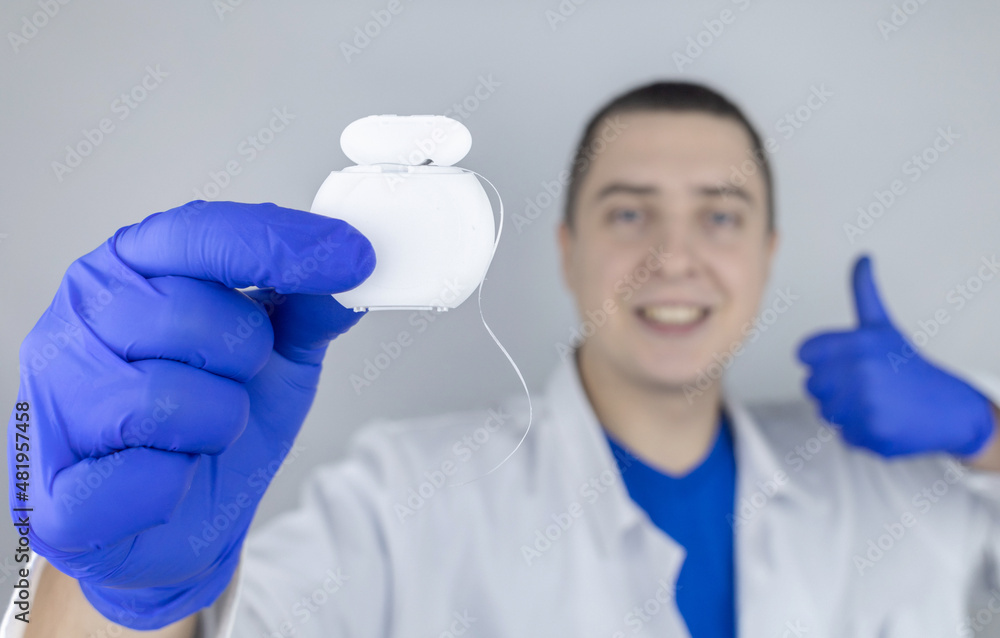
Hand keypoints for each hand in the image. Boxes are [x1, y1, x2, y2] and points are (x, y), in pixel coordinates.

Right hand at [7, 201, 374, 628]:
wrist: (184, 522)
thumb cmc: (216, 425)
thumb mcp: (281, 356)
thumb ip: (310, 306)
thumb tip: (351, 262)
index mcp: (130, 268)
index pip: (199, 232)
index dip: (279, 244)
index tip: (354, 257)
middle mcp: (78, 319)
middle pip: (194, 316)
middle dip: (242, 363)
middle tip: (230, 386)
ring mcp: (53, 400)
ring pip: (168, 398)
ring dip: (214, 427)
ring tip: (196, 435)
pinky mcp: (52, 492)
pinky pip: (144, 479)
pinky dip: (177, 485)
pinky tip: (165, 479)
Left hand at [796, 254, 994, 457]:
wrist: (951, 409)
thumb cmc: (909, 365)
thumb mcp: (883, 326)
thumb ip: (865, 292)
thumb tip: (862, 257)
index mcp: (859, 342)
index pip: (805, 353)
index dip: (822, 359)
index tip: (845, 362)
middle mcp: (861, 371)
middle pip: (811, 384)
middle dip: (833, 386)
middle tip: (865, 384)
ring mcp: (866, 405)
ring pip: (824, 411)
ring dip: (844, 411)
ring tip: (875, 402)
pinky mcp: (871, 434)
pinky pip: (842, 435)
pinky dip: (859, 433)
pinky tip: (883, 421)